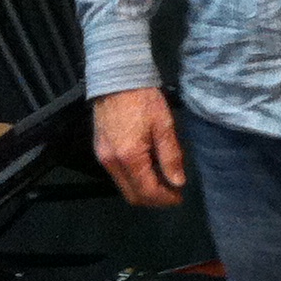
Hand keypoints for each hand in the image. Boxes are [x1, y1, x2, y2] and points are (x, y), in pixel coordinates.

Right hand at [93, 86, 185, 207]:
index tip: (180, 197)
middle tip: (173, 193)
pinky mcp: (100, 151)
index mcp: (129, 157)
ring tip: (165, 182)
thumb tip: (177, 182)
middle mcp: (111, 163)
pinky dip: (134, 179)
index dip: (164, 199)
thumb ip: (170, 156)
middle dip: (154, 199)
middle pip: (132, 195)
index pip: (146, 191)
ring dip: (144, 190)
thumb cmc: (145, 101)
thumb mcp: (164, 126)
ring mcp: (102, 158)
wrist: (117, 81)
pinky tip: (149, 170)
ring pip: (124, 186)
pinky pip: (118, 175)